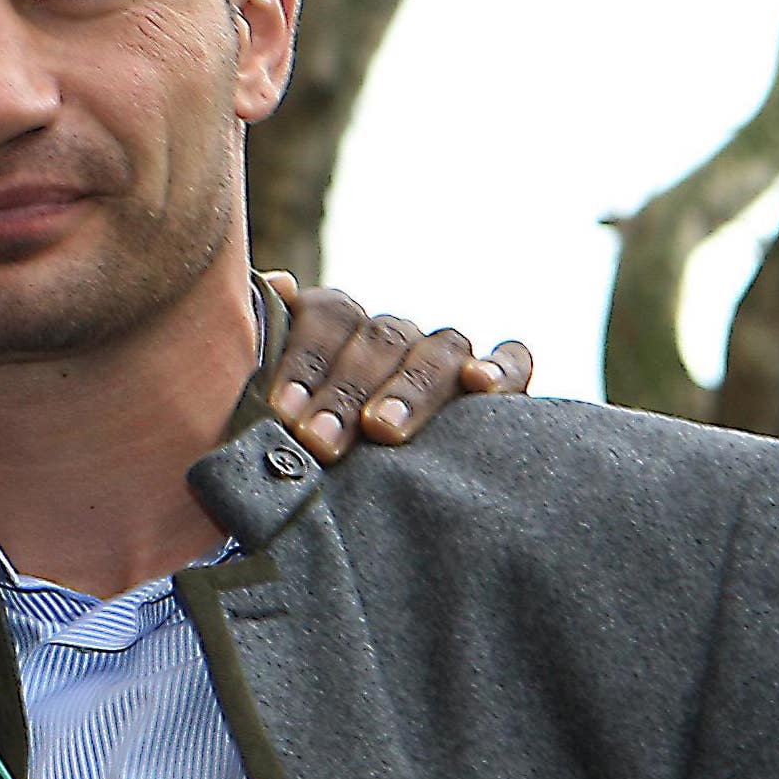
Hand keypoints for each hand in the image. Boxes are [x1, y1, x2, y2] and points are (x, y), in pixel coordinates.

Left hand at [263, 274, 531, 462]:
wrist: (346, 494)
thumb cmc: (301, 457)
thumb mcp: (277, 419)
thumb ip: (265, 356)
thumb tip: (278, 284)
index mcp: (338, 330)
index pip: (328, 318)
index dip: (305, 360)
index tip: (282, 411)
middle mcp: (393, 336)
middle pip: (380, 339)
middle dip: (347, 392)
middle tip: (319, 440)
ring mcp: (445, 357)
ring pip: (438, 349)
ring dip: (409, 388)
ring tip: (383, 430)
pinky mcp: (501, 383)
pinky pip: (513, 360)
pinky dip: (502, 367)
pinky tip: (481, 386)